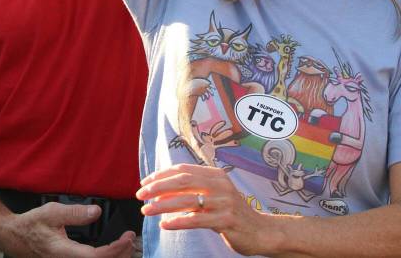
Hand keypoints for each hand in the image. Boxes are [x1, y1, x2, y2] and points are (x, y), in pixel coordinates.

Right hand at [3, 203, 134, 257]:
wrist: (15, 237)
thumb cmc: (32, 225)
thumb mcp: (52, 212)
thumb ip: (75, 213)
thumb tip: (97, 212)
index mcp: (64, 252)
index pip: (97, 257)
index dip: (116, 249)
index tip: (128, 236)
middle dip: (120, 255)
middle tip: (130, 240)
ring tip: (124, 246)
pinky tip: (111, 251)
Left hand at [137, 164, 268, 255]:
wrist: (260, 231)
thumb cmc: (231, 213)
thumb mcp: (214, 196)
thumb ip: (194, 190)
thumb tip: (162, 190)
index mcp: (215, 175)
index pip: (183, 170)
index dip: (161, 175)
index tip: (144, 183)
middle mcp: (220, 184)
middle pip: (183, 181)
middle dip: (158, 187)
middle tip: (140, 195)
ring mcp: (224, 202)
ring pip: (188, 201)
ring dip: (163, 206)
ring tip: (146, 211)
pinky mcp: (226, 220)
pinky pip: (197, 220)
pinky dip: (178, 222)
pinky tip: (165, 225)